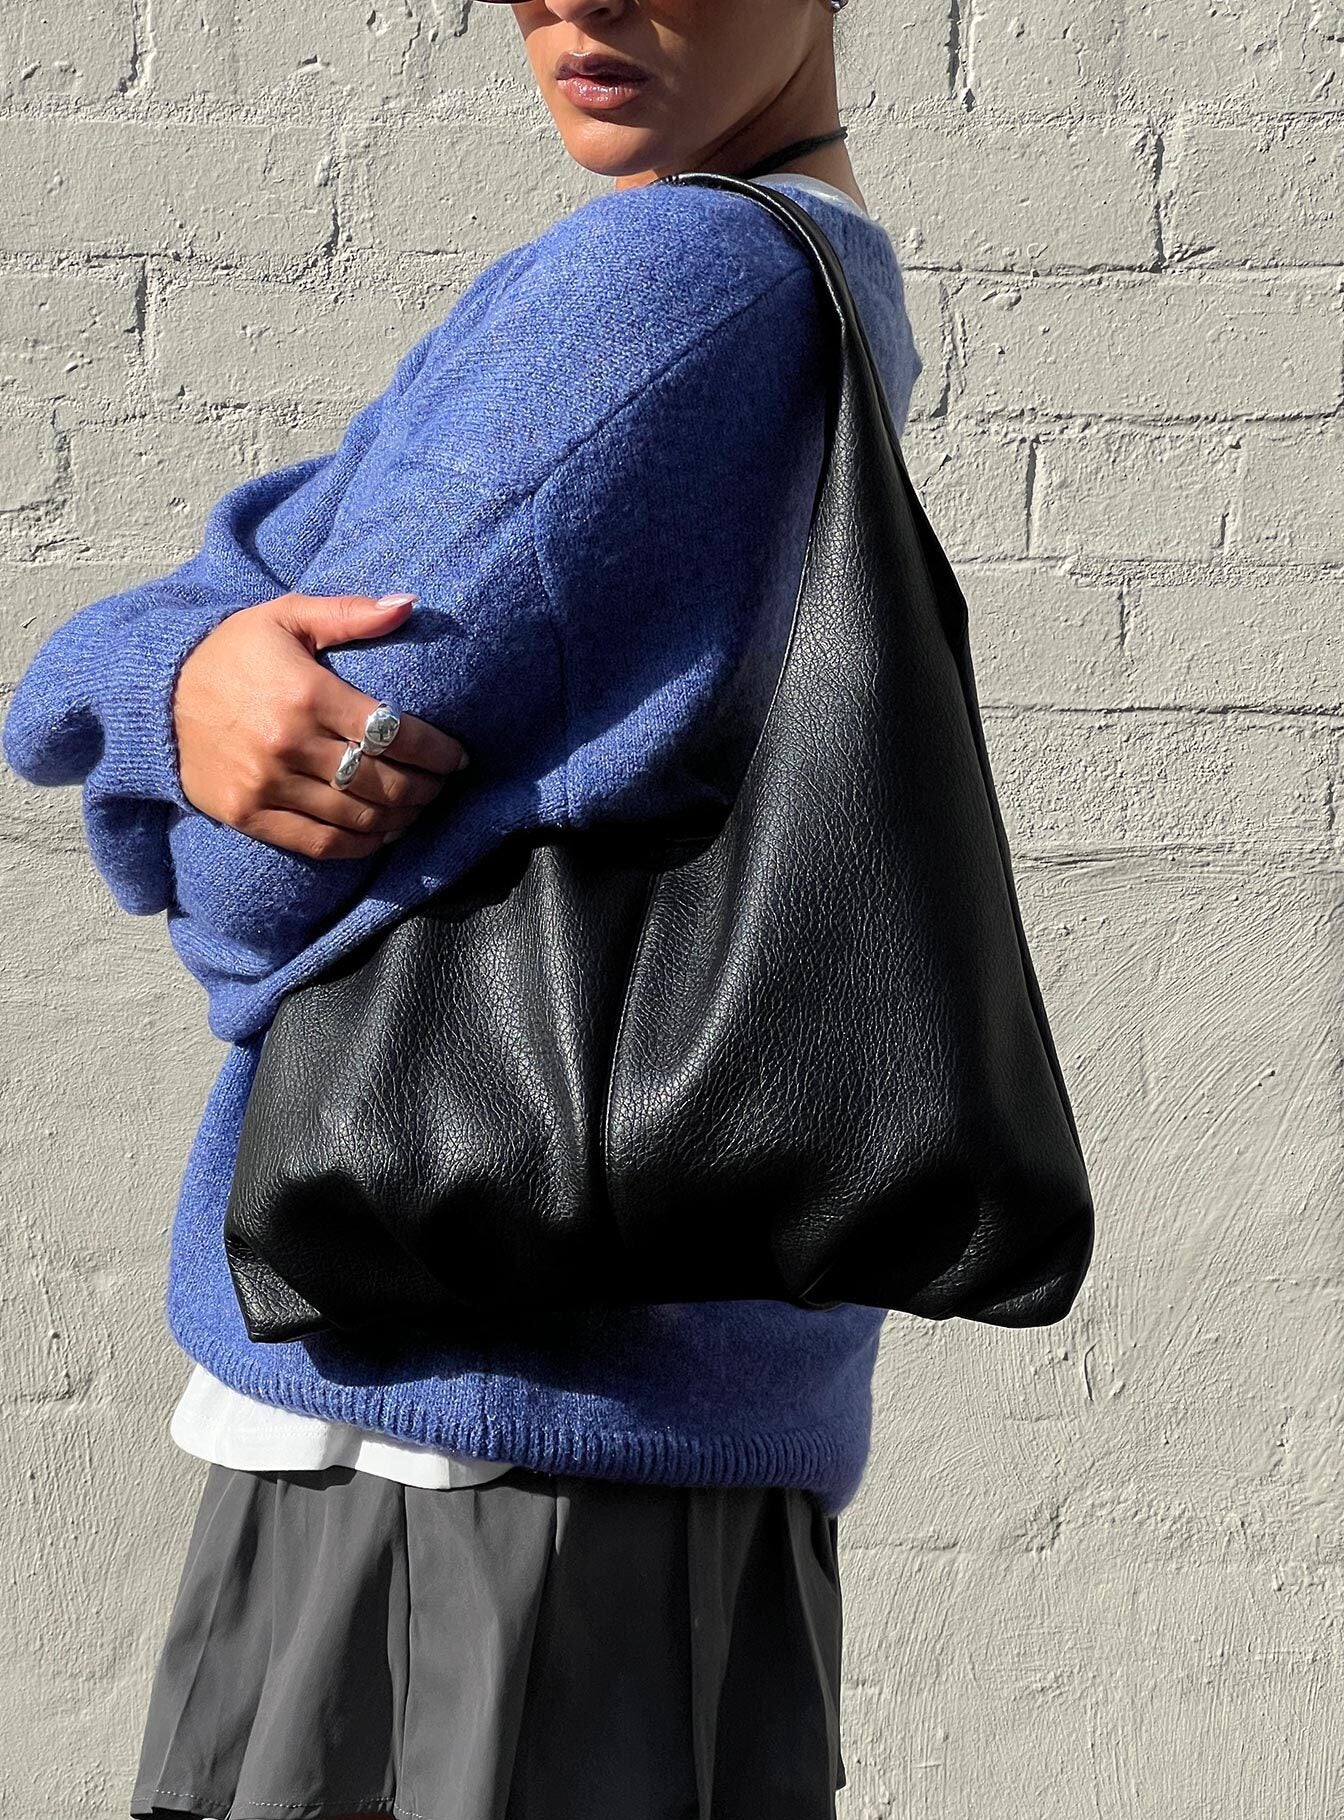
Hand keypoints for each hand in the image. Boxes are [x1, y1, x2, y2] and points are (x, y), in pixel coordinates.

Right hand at [172, 591, 468, 859]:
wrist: (156, 695)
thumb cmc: (231, 652)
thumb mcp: (286, 618)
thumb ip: (350, 613)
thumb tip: (409, 603)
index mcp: (306, 693)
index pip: (393, 731)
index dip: (436, 751)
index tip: (457, 757)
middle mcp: (288, 743)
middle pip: (383, 781)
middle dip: (427, 788)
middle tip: (443, 785)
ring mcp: (267, 784)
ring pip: (357, 817)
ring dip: (401, 819)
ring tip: (419, 808)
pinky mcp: (249, 815)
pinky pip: (319, 843)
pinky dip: (360, 846)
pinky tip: (381, 834)